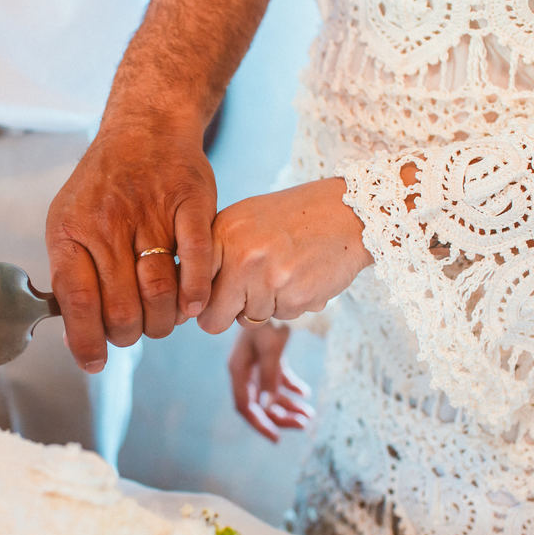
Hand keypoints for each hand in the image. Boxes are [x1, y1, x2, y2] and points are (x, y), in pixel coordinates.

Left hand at [47, 122, 215, 371]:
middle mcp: (107, 220)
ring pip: (159, 290)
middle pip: (122, 304)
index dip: (87, 339)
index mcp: (71, 229)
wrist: (146, 128)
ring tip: (164, 321)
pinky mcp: (191, 201)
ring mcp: (151, 210)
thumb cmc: (105, 186)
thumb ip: (73, 275)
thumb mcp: (70, 221)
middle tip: (136, 332)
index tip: (95, 362)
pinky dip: (196, 292)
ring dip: (164, 320)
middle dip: (130, 333)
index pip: (78, 299)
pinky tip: (193, 306)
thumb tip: (76, 338)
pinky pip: (195, 259)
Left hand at [199, 178, 371, 333]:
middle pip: (212, 320)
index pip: (191, 289)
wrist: (347, 213)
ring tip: (283, 272)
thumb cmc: (290, 218)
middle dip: (226, 315)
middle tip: (244, 296)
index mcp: (222, 235)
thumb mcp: (243, 221)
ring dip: (264, 305)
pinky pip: (280, 318)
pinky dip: (291, 304)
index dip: (196, 301)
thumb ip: (214, 254)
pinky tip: (302, 276)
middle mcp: (241, 257)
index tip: (204, 302)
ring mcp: (269, 280)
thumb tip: (186, 299)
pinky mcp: (295, 298)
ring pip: (249, 320)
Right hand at [228, 322, 313, 440]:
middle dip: (281, 416)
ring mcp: (256, 364)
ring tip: (309, 415)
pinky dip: (291, 388)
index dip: (260, 424)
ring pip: (270, 394)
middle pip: (261, 404)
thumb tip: (269, 407)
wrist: (275, 292)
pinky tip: (305, 393)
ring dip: (288, 406)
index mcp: (238, 369)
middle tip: (304, 424)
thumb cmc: (270, 318)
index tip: (277, 439)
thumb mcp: (271, 347)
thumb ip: (270, 377)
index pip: (245, 406)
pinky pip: (278, 380)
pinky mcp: (268, 358)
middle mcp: (245, 370)